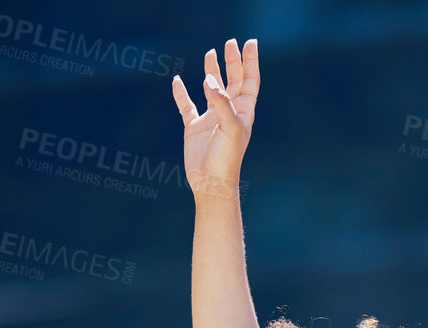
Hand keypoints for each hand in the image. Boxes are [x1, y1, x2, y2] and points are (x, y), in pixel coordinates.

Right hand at [170, 38, 258, 200]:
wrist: (211, 183)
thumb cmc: (226, 159)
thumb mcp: (230, 129)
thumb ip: (221, 103)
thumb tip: (210, 81)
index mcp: (242, 113)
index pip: (249, 82)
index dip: (250, 62)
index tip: (249, 43)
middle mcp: (228, 113)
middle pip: (233, 81)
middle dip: (233, 62)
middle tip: (230, 43)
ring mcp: (211, 120)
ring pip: (212, 90)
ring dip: (212, 72)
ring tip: (210, 53)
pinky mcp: (194, 128)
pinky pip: (187, 106)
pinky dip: (181, 93)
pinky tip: (177, 81)